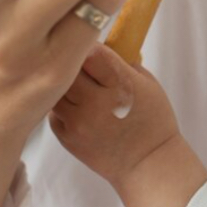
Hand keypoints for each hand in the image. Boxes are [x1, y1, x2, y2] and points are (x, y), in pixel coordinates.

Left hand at [51, 44, 180, 186]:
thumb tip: (99, 45)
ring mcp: (79, 121)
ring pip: (56, 88)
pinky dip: (60, 104)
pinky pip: (53, 111)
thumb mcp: (148, 83)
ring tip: (76, 84)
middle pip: (69, 67)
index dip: (89, 44)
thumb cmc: (153, 120)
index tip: (89, 42)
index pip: (92, 51)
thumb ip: (122, 63)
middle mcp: (97, 102)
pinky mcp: (66, 137)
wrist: (147, 163)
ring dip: (63, 82)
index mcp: (121, 85)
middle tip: (80, 62)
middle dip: (74, 62)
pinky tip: (75, 105)